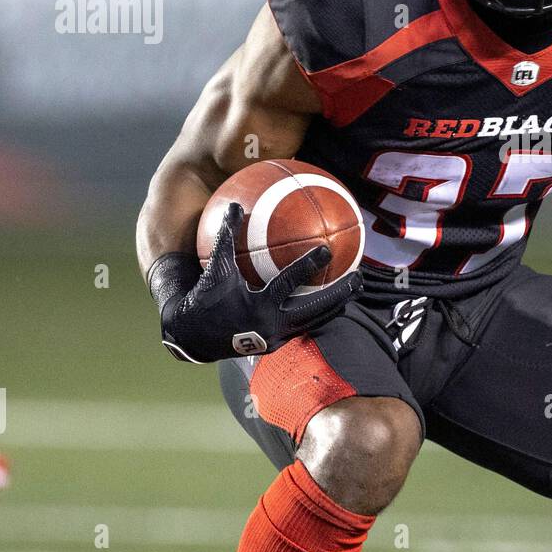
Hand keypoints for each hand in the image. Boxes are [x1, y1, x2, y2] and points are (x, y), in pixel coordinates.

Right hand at [157, 202, 362, 362]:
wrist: (192, 337)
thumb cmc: (204, 298)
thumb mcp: (215, 267)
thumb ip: (226, 237)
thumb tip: (236, 205)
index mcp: (258, 307)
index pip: (287, 284)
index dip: (307, 266)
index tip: (326, 249)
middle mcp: (272, 326)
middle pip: (315, 311)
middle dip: (339, 295)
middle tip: (359, 279)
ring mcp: (277, 339)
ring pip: (314, 322)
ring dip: (335, 306)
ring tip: (355, 290)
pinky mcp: (277, 345)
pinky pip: (304, 327)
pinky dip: (319, 314)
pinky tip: (332, 301)